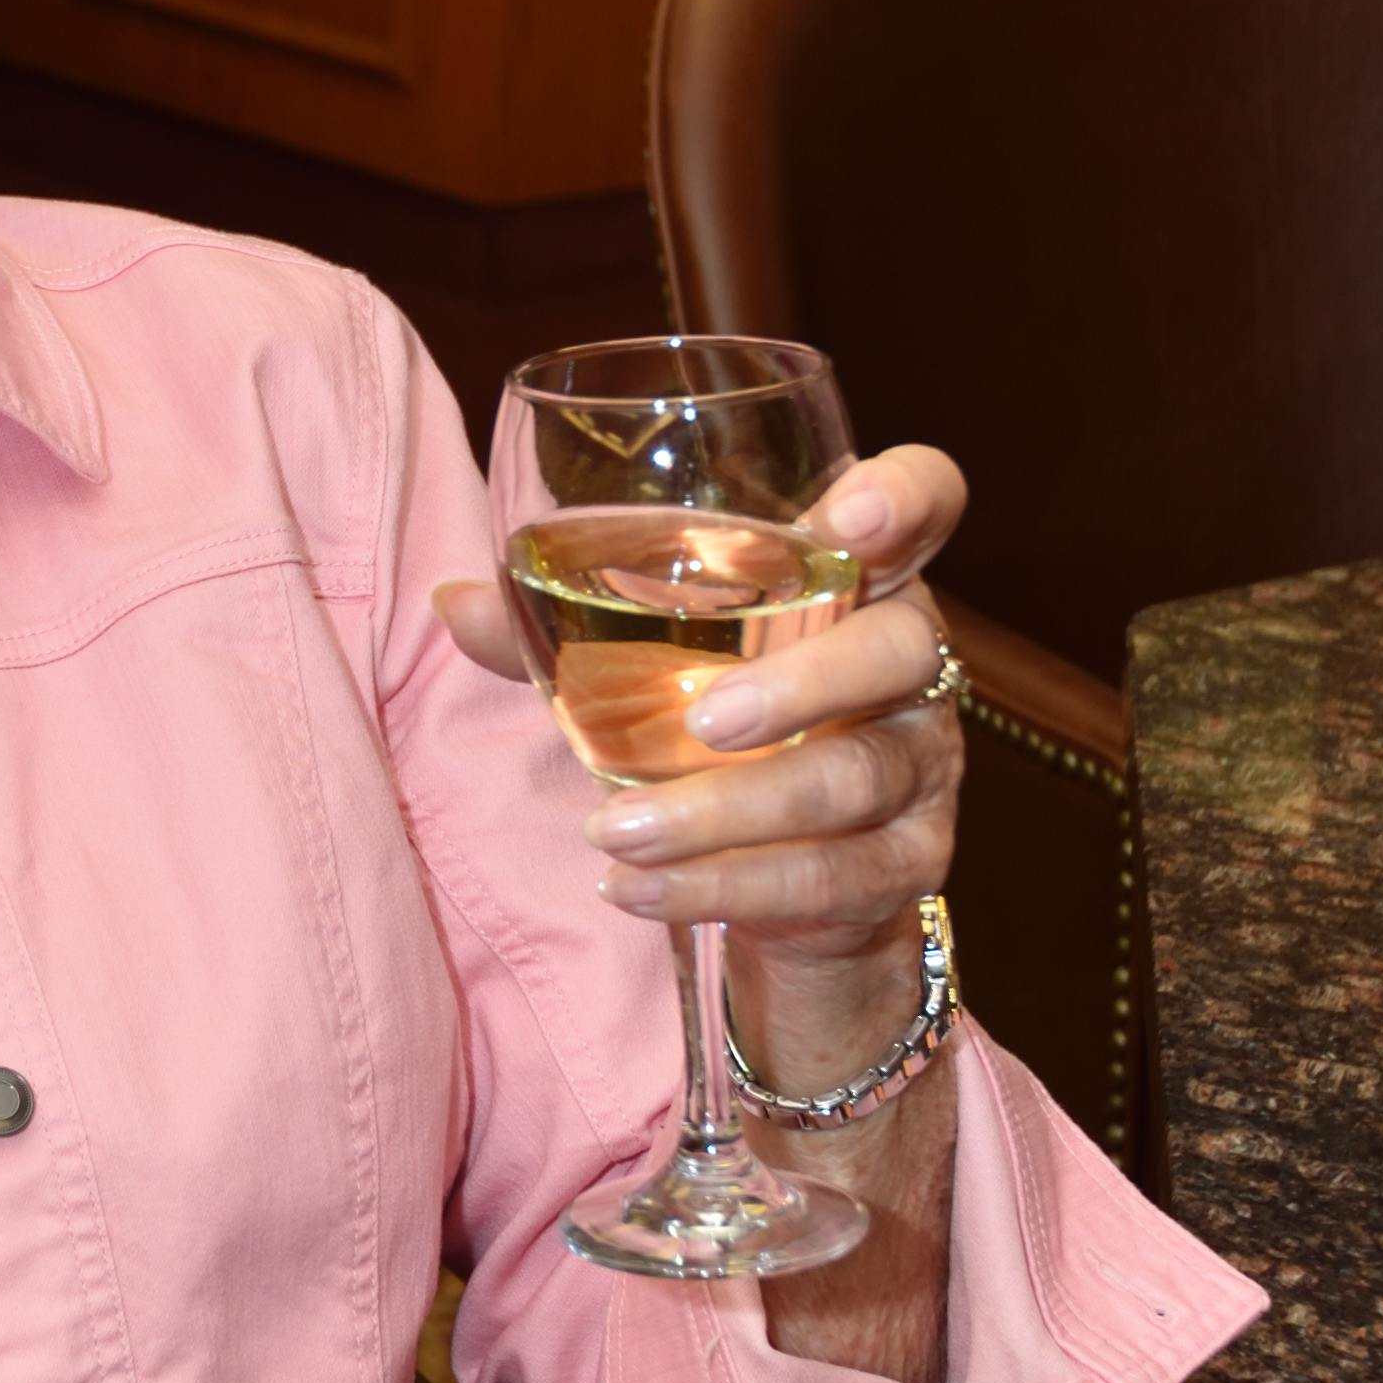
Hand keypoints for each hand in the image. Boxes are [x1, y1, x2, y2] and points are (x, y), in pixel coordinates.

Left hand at [435, 440, 966, 1026]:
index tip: (849, 513)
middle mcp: (911, 662)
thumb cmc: (721, 729)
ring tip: (614, 831)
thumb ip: (565, 628)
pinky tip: (637, 888)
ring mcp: (923, 768)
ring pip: (852, 779)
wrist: (794, 885)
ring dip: (725, 809)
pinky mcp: (910, 866)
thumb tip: (457, 601)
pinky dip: (722, 886)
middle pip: (899, 648)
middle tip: (708, 720)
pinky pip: (829, 878)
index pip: (925, 501)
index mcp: (856, 579)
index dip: (906, 494)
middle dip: (806, 683)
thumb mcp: (654, 665)